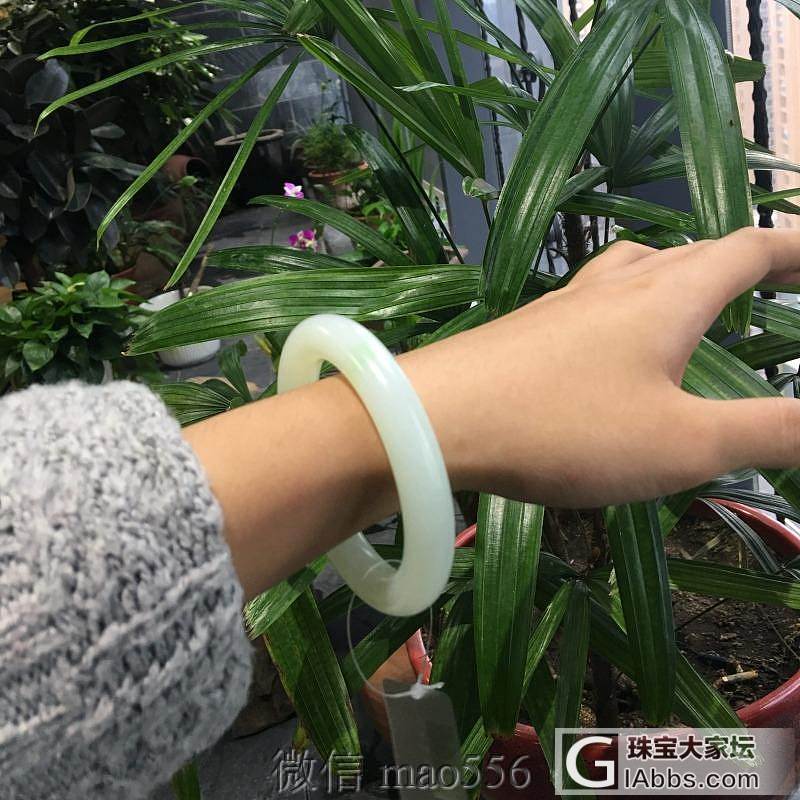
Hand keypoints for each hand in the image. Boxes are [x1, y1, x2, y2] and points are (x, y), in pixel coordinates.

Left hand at [402, 228, 799, 506]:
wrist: (434, 420)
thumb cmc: (563, 428)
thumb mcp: (683, 443)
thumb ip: (768, 432)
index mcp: (667, 297)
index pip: (749, 250)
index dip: (794, 251)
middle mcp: (615, 285)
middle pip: (693, 253)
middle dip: (743, 263)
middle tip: (772, 283)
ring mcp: (562, 304)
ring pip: (635, 269)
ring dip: (678, 275)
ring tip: (694, 300)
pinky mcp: (525, 331)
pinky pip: (592, 301)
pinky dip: (626, 306)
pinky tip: (609, 342)